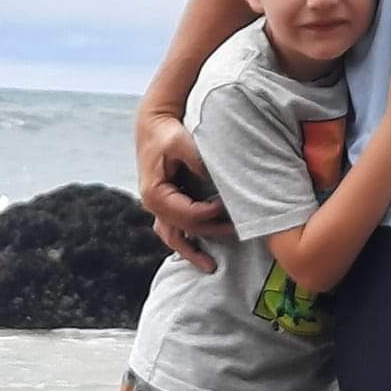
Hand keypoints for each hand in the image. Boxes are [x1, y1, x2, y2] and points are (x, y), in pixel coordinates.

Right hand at [136, 108, 232, 271]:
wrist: (154, 124)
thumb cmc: (168, 132)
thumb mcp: (182, 143)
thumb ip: (198, 163)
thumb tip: (216, 182)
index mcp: (155, 193)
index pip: (188, 214)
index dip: (211, 213)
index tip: (229, 204)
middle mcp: (152, 204)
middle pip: (184, 229)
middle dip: (211, 233)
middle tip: (237, 234)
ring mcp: (157, 206)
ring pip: (173, 237)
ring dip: (191, 252)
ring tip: (210, 266)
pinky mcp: (164, 204)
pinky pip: (173, 229)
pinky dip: (185, 241)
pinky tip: (198, 252)